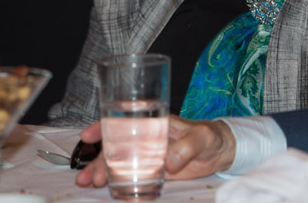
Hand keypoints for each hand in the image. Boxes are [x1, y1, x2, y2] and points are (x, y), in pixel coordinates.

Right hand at [74, 116, 235, 187]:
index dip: (104, 126)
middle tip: (90, 175)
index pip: (124, 121)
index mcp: (154, 123)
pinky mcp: (152, 171)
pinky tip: (104, 188)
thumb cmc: (209, 136)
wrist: (219, 152)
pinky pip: (130, 176)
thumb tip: (170, 162)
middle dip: (99, 158)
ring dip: (102, 170)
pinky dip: (115, 181)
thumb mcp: (201, 137)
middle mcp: (146, 138)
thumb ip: (186, 147)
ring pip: (118, 162)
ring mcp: (147, 155)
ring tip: (88, 182)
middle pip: (115, 146)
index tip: (88, 136)